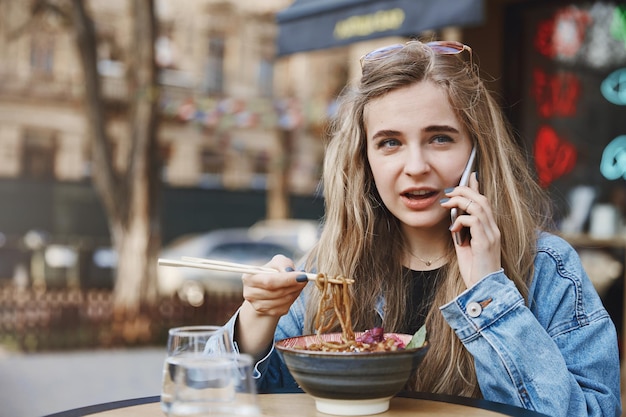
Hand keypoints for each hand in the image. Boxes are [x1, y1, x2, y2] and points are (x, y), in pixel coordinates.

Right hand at [237, 254, 307, 357]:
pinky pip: (283, 308)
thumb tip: (290, 272)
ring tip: (299, 284)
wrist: (268, 287)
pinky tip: (293, 292)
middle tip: (304, 279)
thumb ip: (284, 264)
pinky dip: (292, 300)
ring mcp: (256, 305)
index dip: (287, 279)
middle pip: (276, 292)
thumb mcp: (278, 262)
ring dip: (295, 292)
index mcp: (249, 278)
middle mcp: (249, 293)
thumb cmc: (273, 271)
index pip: (269, 281)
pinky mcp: (265, 313)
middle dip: (293, 285)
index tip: (302, 276)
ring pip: (282, 301)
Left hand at [441, 173, 500, 287]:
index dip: (476, 187)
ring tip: (447, 205)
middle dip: (463, 191)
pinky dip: (460, 220)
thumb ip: (462, 231)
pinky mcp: (486, 242)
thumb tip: (453, 218)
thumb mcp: (465, 246)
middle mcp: (493, 229)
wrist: (483, 289)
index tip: (469, 176)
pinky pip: (473, 220)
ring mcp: (492, 235)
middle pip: (481, 199)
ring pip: (479, 205)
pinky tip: (453, 230)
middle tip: (448, 193)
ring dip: (460, 201)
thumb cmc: (474, 269)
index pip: (484, 202)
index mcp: (490, 229)